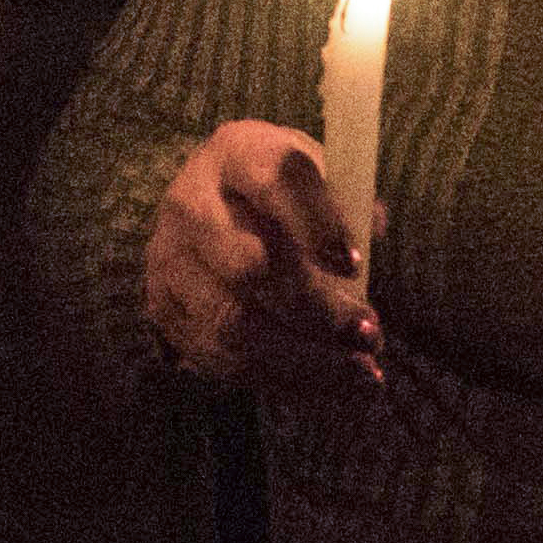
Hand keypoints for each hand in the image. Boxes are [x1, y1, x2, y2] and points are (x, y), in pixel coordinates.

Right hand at [141, 119, 384, 404]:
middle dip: (317, 311)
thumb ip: (351, 202)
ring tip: (363, 376)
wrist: (208, 213)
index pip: (274, 181)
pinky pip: (223, 361)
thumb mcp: (318, 177)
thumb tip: (377, 227)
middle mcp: (192, 202)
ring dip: (306, 360)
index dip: (315, 224)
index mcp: (239, 153)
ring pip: (234, 325)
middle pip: (249, 266)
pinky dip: (284, 383)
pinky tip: (331, 389)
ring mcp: (170, 259)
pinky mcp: (165, 310)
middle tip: (371, 336)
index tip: (354, 266)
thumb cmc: (282, 195)